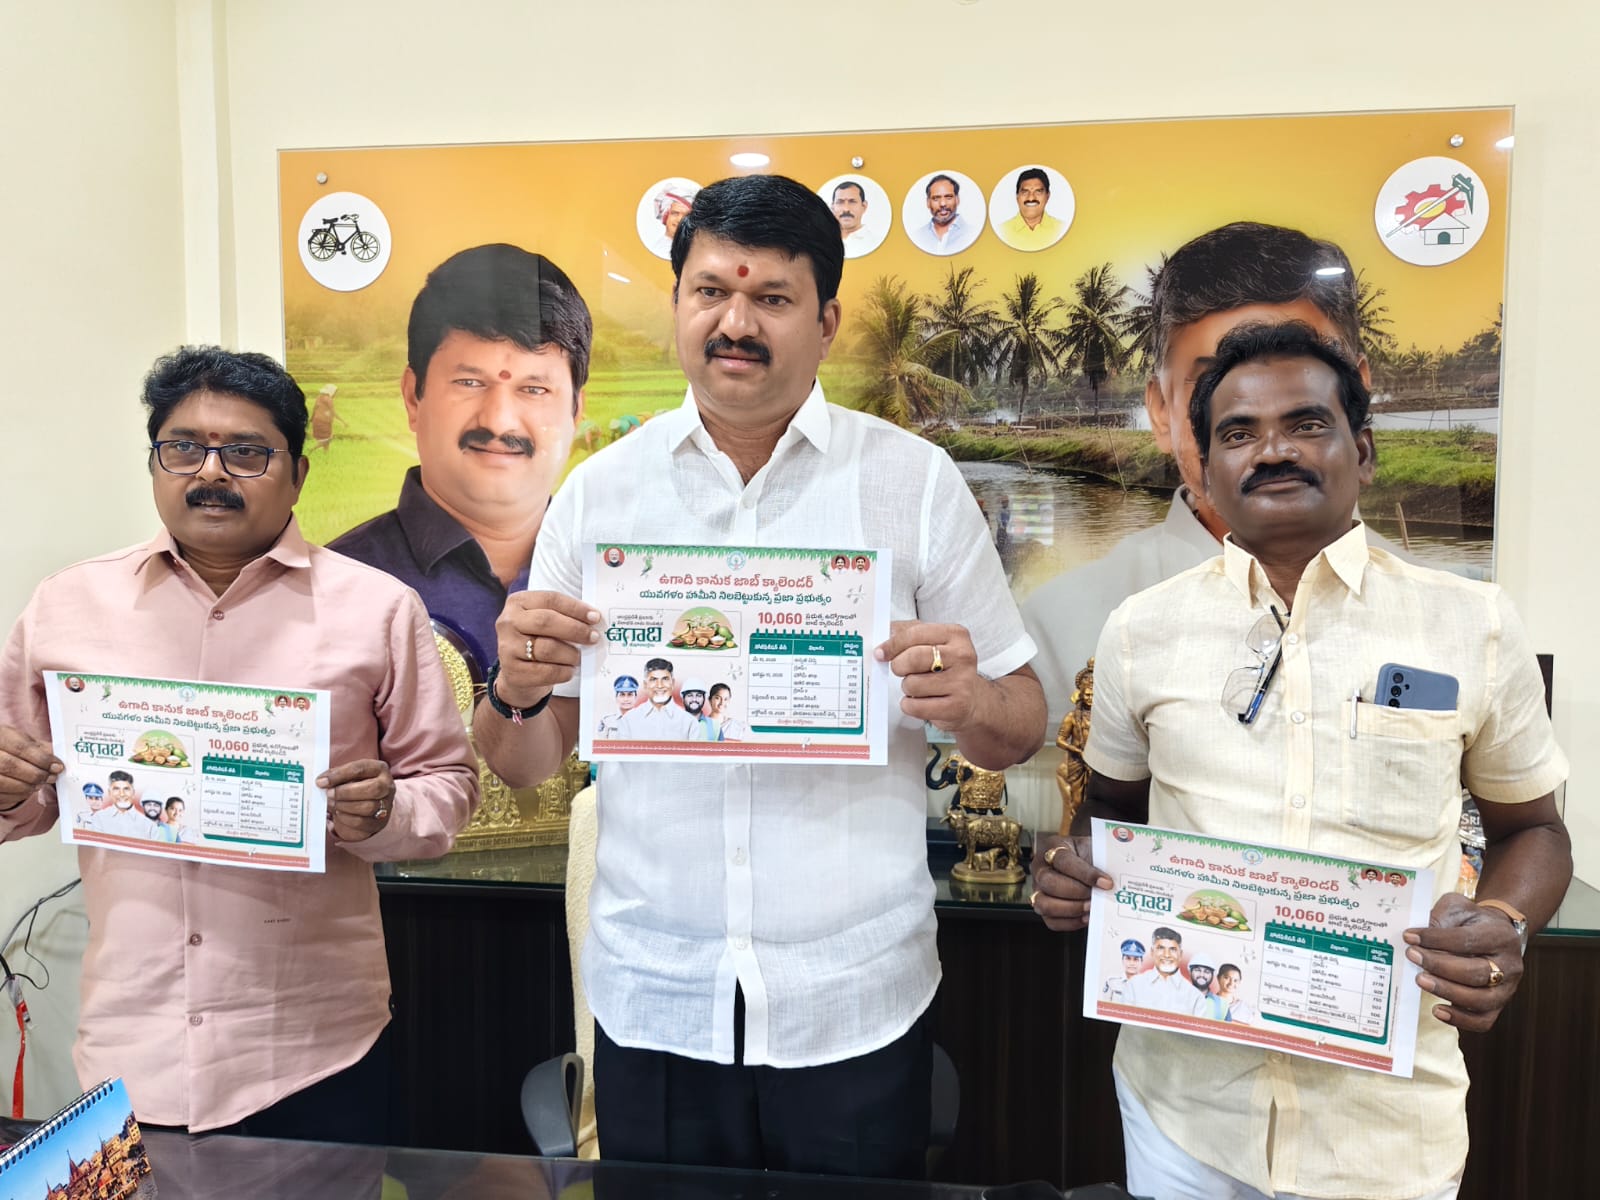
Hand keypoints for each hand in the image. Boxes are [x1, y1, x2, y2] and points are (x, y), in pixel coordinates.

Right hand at [0, 724, 62, 808]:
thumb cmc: (8, 746)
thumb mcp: (22, 740)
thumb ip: (40, 748)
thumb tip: (57, 760)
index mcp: (0, 736)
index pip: (20, 747)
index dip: (42, 758)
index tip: (57, 766)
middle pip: (10, 765)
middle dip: (36, 774)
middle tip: (51, 777)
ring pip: (4, 782)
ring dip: (28, 786)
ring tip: (40, 783)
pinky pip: (1, 794)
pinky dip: (18, 794)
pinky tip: (27, 789)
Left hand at [319, 759, 394, 842]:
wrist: (372, 803)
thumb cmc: (357, 785)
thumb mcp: (350, 775)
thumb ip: (337, 775)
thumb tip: (322, 782)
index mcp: (379, 769)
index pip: (361, 769)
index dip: (339, 775)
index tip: (322, 781)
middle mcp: (387, 787)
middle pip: (372, 789)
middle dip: (345, 792)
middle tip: (329, 794)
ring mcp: (386, 806)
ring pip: (367, 807)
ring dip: (344, 806)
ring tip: (332, 804)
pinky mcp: (378, 823)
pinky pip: (361, 823)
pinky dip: (345, 819)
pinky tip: (338, 814)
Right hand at [493, 591, 600, 709]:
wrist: (517, 672)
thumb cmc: (537, 640)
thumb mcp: (544, 622)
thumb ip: (563, 616)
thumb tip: (593, 619)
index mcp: (517, 602)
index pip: (550, 599)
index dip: (575, 608)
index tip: (595, 617)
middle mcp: (508, 622)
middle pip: (546, 621)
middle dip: (575, 629)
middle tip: (593, 637)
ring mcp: (507, 648)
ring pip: (547, 648)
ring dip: (571, 654)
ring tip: (579, 657)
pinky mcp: (512, 672)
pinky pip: (546, 672)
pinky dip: (564, 671)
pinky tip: (569, 670)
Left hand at [875, 621, 983, 732]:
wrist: (972, 700)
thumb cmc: (946, 668)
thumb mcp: (933, 642)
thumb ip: (908, 633)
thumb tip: (885, 634)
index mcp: (955, 635)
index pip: (915, 634)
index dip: (892, 644)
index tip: (881, 653)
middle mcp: (962, 657)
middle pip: (914, 658)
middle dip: (899, 666)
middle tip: (901, 670)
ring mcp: (961, 683)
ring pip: (912, 684)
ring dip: (907, 687)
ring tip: (919, 687)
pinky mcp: (956, 707)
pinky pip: (915, 706)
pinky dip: (910, 705)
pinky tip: (921, 701)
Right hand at [1029, 833, 1113, 931]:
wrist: (1089, 864)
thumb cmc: (1091, 856)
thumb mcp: (1096, 849)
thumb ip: (1102, 860)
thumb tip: (1118, 878)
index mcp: (1053, 846)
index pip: (1063, 860)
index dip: (1085, 874)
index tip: (1106, 883)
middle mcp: (1040, 867)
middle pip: (1049, 882)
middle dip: (1076, 892)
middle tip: (1096, 896)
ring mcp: (1038, 888)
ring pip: (1044, 904)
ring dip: (1071, 909)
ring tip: (1091, 907)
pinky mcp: (1042, 907)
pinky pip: (1051, 921)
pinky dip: (1070, 922)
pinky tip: (1086, 917)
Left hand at [1404, 893, 1524, 1031]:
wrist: (1495, 933)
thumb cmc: (1471, 921)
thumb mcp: (1458, 909)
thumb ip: (1440, 919)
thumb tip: (1416, 939)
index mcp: (1500, 936)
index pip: (1467, 940)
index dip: (1436, 939)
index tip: (1409, 937)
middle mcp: (1510, 965)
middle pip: (1476, 972)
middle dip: (1440, 966)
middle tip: (1412, 957)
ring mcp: (1507, 989)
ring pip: (1480, 999)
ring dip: (1447, 991)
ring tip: (1420, 980)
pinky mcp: (1499, 1006)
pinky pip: (1483, 1021)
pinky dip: (1460, 1019)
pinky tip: (1437, 1010)